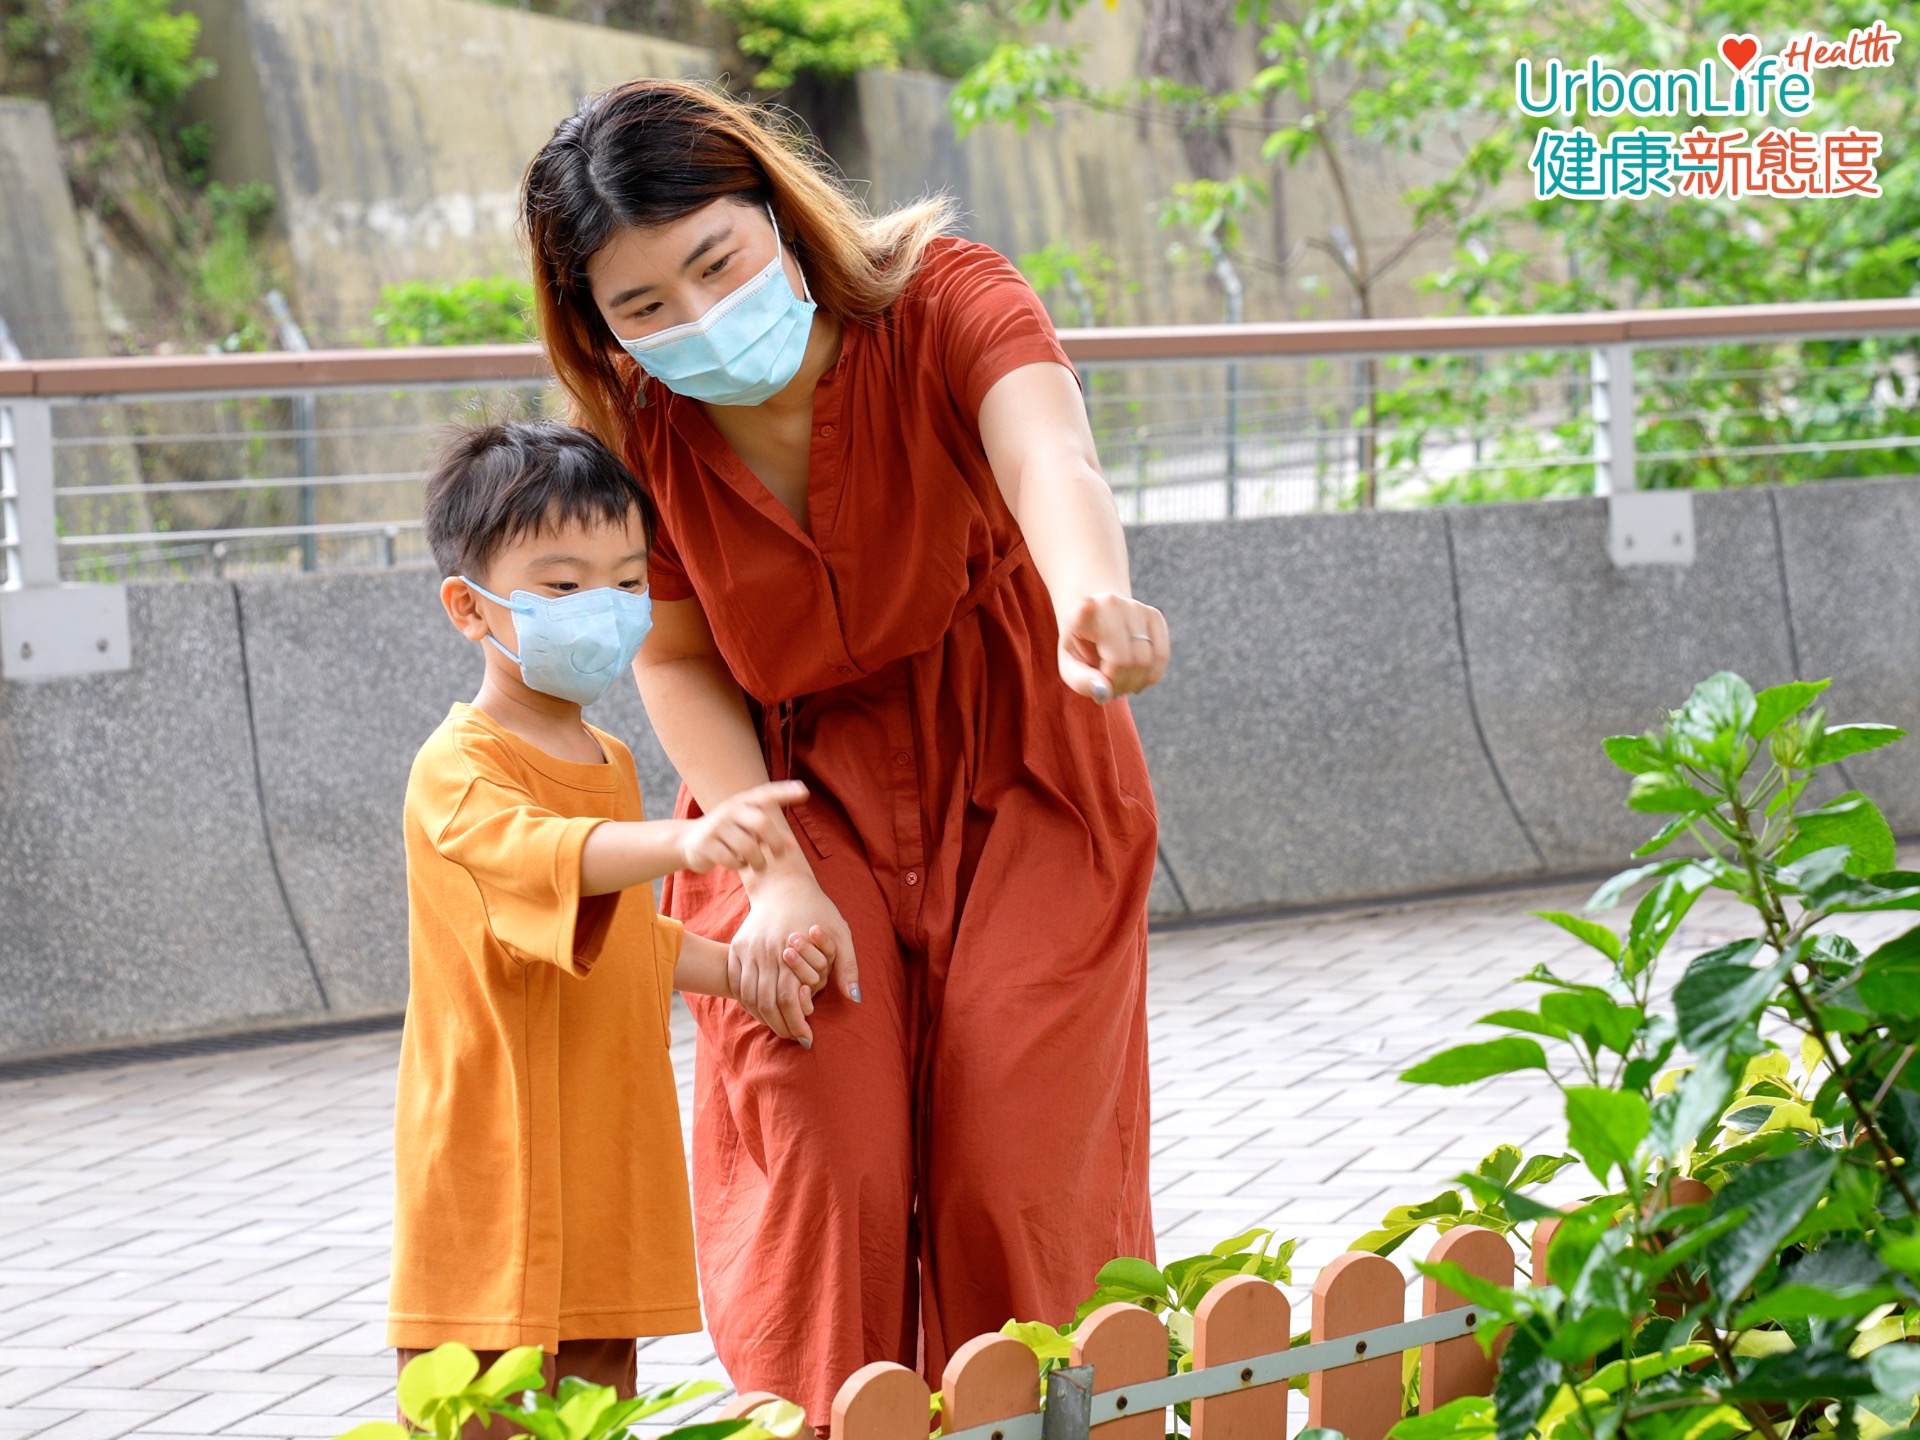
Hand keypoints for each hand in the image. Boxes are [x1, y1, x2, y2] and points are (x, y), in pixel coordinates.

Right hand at [679, 781, 806, 874]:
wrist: (688, 842)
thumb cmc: (729, 835)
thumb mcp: (747, 829)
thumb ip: (769, 833)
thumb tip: (792, 846)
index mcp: (743, 802)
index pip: (767, 793)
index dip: (786, 792)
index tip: (805, 791)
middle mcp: (729, 809)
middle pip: (762, 823)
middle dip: (776, 842)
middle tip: (780, 855)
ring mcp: (715, 825)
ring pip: (748, 847)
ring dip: (758, 861)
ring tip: (759, 865)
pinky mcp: (704, 843)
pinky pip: (732, 859)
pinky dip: (740, 866)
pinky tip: (738, 864)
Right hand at [728, 868, 859, 1047]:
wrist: (782, 884)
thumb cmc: (816, 908)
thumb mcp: (840, 932)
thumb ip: (847, 966)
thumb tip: (855, 998)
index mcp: (787, 951)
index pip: (788, 1000)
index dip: (798, 1024)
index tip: (808, 1038)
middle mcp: (763, 953)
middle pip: (767, 1004)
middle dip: (781, 1026)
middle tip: (795, 1038)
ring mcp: (746, 951)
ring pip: (749, 997)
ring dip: (764, 1018)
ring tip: (780, 1029)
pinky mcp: (737, 949)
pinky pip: (737, 985)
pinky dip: (748, 1003)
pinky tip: (762, 1012)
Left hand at [1058, 593, 1169, 702]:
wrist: (1098, 620)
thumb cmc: (1082, 647)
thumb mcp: (1070, 665)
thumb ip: (1081, 681)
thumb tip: (1104, 692)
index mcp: (1081, 614)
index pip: (1086, 611)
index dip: (1086, 609)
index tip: (1086, 604)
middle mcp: (1111, 604)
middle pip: (1126, 661)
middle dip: (1119, 686)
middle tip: (1110, 691)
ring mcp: (1136, 607)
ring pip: (1147, 661)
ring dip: (1135, 684)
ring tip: (1121, 684)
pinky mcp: (1155, 615)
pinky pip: (1162, 656)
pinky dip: (1151, 676)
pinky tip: (1136, 678)